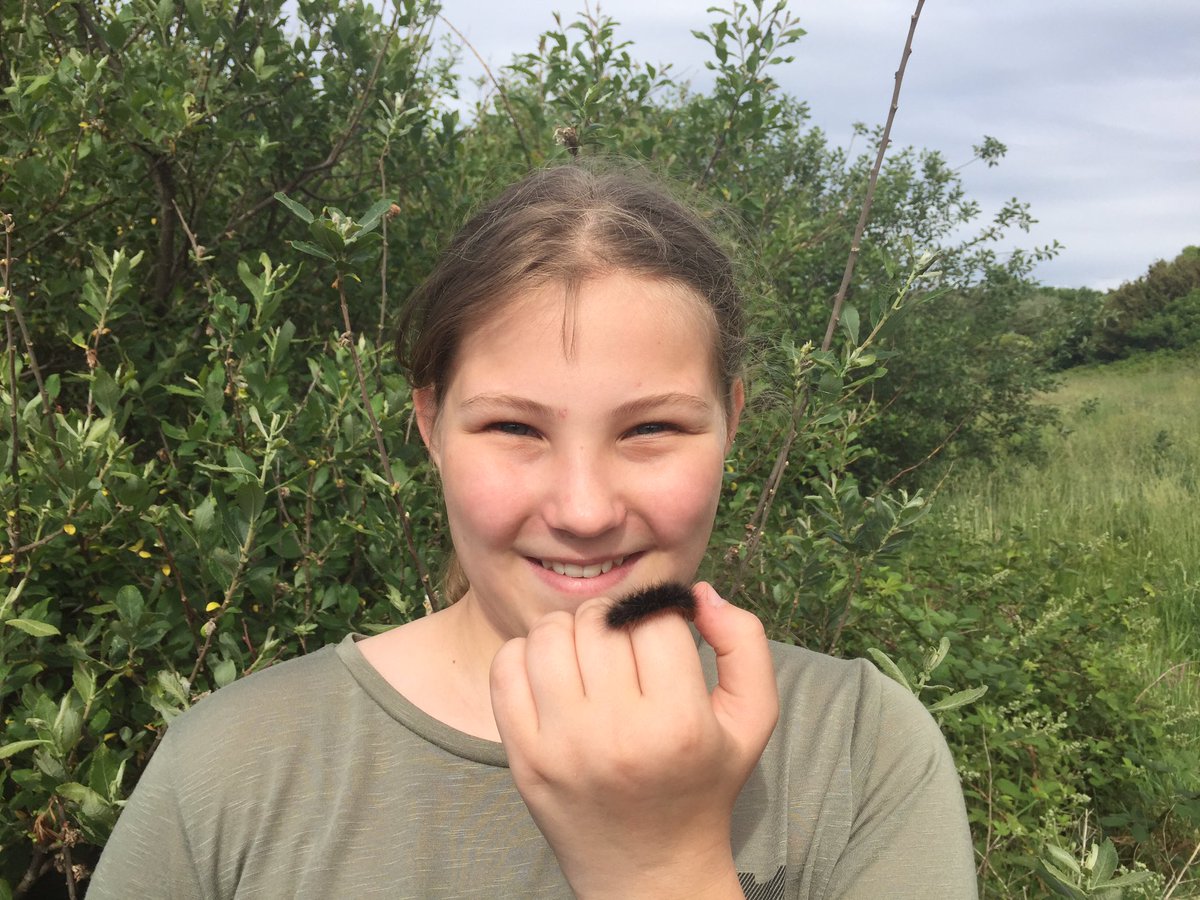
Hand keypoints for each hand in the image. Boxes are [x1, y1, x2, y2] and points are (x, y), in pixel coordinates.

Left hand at [489, 582, 778, 898]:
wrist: (650, 870)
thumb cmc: (703, 783)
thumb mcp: (751, 718)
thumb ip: (745, 643)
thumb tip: (700, 592)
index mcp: (677, 724)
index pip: (655, 619)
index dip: (661, 613)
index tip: (663, 634)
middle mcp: (615, 735)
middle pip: (598, 622)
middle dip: (614, 617)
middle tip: (624, 641)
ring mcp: (561, 747)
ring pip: (548, 635)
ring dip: (569, 630)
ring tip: (589, 652)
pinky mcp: (524, 758)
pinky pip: (506, 668)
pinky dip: (525, 654)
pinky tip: (554, 673)